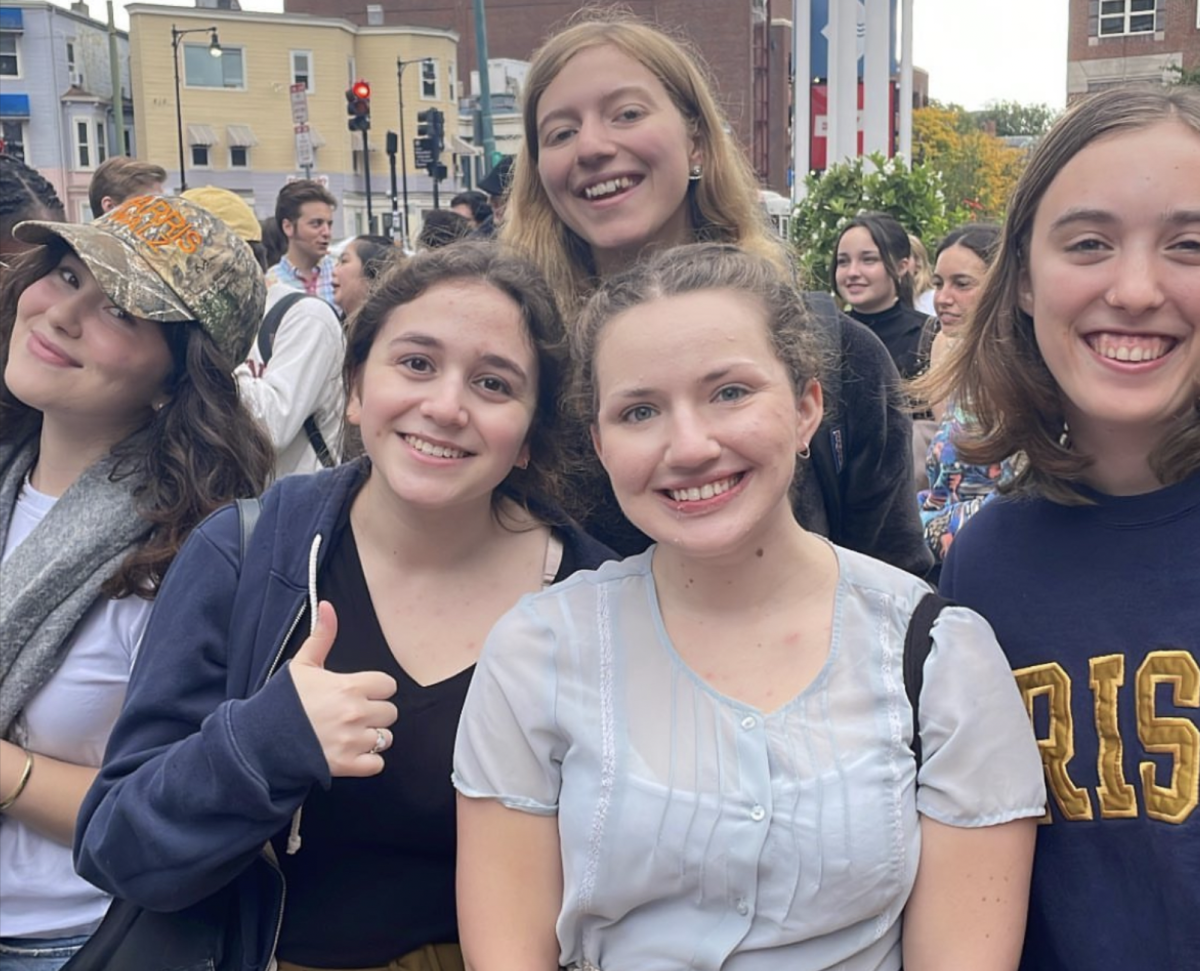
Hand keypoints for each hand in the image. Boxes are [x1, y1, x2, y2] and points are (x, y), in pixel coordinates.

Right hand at [290, 601, 397, 776]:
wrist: (259, 740)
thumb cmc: (281, 701)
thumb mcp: (302, 664)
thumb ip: (322, 635)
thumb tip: (328, 605)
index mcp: (349, 687)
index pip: (388, 685)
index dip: (375, 689)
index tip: (359, 692)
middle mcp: (356, 713)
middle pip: (390, 712)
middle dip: (375, 713)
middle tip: (352, 714)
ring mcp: (352, 741)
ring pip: (385, 738)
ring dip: (372, 737)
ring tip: (350, 734)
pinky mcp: (347, 765)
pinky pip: (377, 764)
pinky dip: (368, 761)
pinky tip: (350, 752)